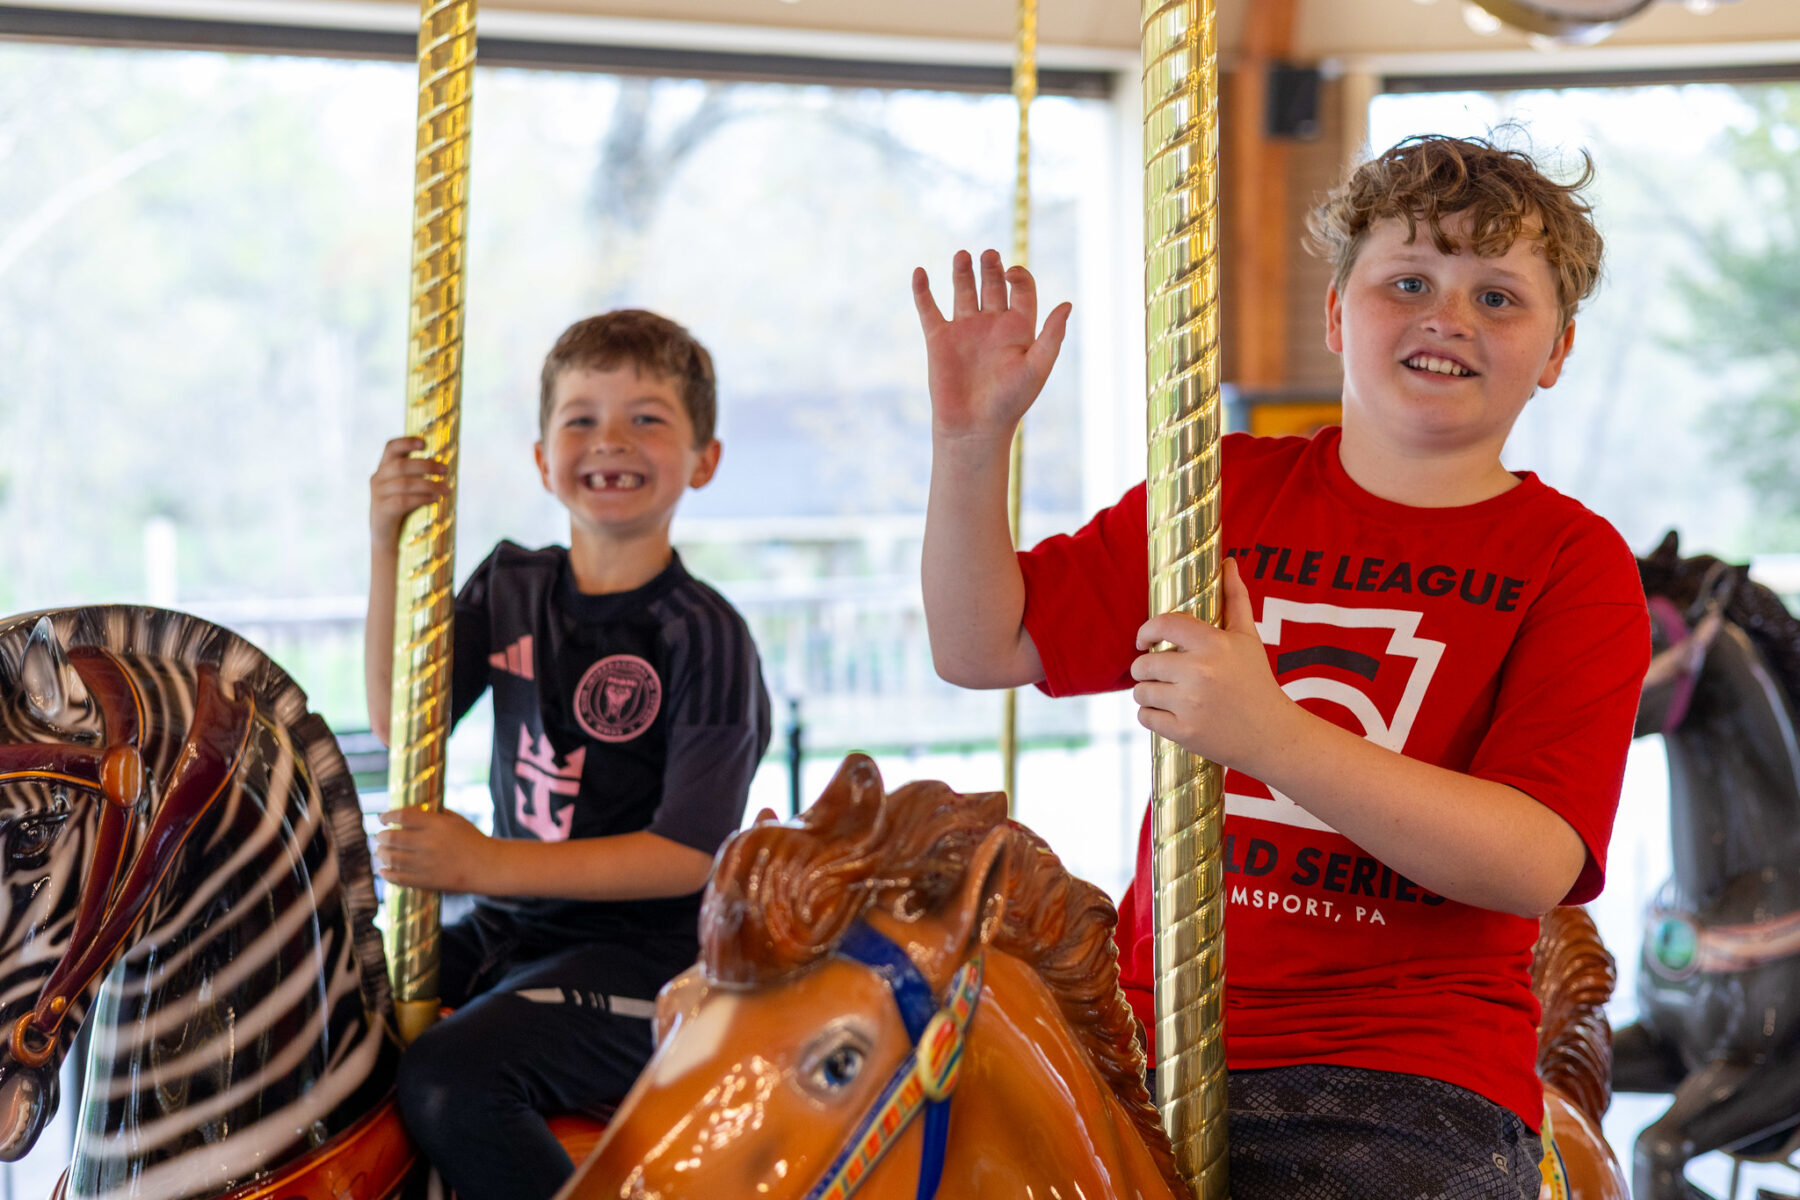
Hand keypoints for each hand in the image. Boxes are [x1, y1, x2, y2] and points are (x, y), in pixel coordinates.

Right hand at [369, 437, 448, 551]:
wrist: (386, 537)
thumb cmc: (402, 509)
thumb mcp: (408, 488)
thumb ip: (419, 476)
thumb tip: (444, 467)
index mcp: (384, 468)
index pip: (391, 447)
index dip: (407, 442)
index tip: (425, 443)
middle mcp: (378, 478)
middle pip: (401, 465)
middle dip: (426, 465)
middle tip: (446, 470)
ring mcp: (378, 495)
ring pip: (404, 484)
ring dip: (429, 484)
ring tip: (446, 489)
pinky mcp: (381, 511)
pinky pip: (403, 501)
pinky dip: (422, 499)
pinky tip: (435, 499)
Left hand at [376, 807, 495, 892]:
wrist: (487, 866)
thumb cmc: (472, 840)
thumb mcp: (456, 820)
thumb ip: (434, 815)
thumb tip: (410, 812)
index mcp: (436, 824)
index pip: (403, 816)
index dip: (388, 816)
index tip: (382, 817)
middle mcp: (428, 843)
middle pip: (392, 837)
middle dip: (381, 836)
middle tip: (379, 835)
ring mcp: (426, 863)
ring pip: (392, 857)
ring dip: (382, 853)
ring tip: (380, 851)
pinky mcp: (426, 881)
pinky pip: (398, 878)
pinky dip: (386, 874)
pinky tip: (383, 870)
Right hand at [912, 249, 1071, 443]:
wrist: (973, 428)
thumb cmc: (1009, 403)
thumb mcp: (1037, 367)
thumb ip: (1052, 336)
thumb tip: (1067, 304)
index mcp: (1018, 329)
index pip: (1021, 290)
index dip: (1019, 276)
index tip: (1011, 274)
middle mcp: (991, 325)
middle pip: (992, 285)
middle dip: (991, 267)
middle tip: (989, 254)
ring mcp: (964, 330)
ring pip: (963, 290)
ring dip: (962, 271)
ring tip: (963, 255)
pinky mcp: (939, 340)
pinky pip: (929, 309)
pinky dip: (923, 291)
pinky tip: (919, 272)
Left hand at [1130, 559, 1299, 769]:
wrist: (1273, 735)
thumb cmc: (1257, 682)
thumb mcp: (1249, 638)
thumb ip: (1235, 598)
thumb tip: (1229, 561)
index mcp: (1214, 644)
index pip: (1162, 625)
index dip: (1145, 632)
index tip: (1144, 641)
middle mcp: (1200, 672)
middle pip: (1143, 664)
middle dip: (1145, 668)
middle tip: (1160, 674)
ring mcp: (1190, 704)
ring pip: (1140, 691)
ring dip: (1146, 692)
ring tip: (1166, 694)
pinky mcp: (1184, 732)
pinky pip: (1144, 717)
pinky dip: (1150, 715)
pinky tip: (1168, 713)